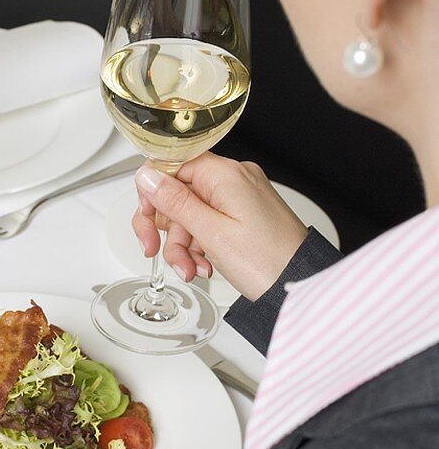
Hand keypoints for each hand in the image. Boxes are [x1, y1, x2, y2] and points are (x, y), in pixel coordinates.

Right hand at [133, 153, 307, 301]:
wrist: (301, 284)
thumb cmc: (268, 261)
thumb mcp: (211, 233)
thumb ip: (175, 202)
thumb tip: (147, 176)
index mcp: (225, 174)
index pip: (172, 164)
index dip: (153, 192)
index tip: (146, 218)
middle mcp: (233, 180)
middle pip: (178, 194)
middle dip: (167, 228)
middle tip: (155, 250)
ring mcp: (239, 198)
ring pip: (190, 215)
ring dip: (183, 245)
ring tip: (191, 269)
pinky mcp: (243, 216)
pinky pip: (208, 225)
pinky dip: (200, 247)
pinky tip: (204, 266)